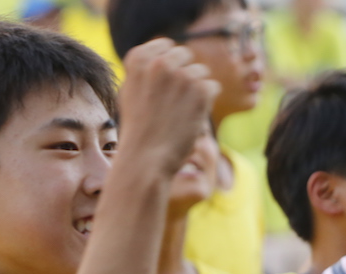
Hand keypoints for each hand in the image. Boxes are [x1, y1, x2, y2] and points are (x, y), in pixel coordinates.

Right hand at [116, 39, 219, 177]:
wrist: (146, 157)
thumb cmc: (138, 129)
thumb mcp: (131, 90)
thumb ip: (146, 70)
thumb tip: (166, 53)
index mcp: (138, 59)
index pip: (165, 45)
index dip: (170, 66)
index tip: (164, 85)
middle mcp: (160, 62)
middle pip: (186, 55)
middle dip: (185, 75)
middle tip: (175, 101)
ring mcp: (182, 75)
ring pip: (201, 72)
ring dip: (197, 90)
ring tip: (180, 112)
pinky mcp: (201, 90)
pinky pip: (214, 87)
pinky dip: (207, 102)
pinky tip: (192, 117)